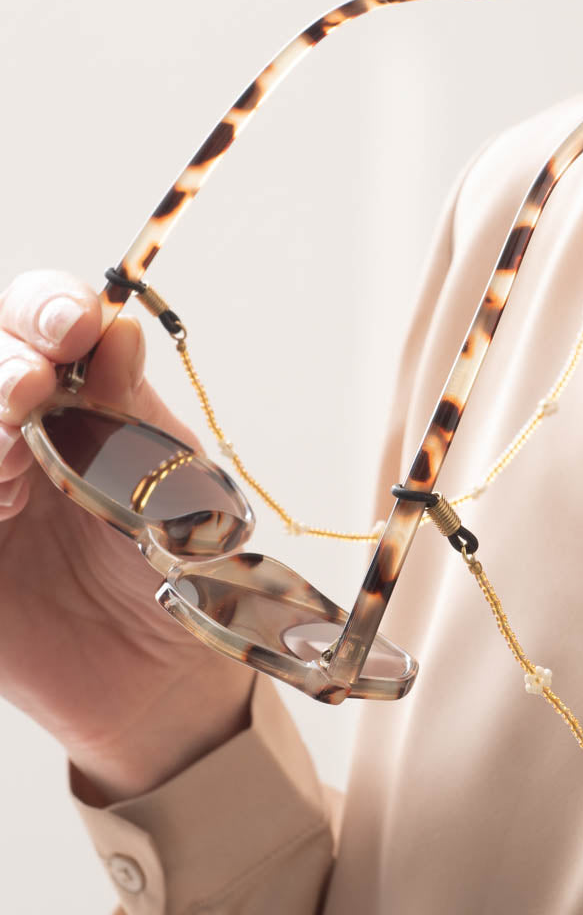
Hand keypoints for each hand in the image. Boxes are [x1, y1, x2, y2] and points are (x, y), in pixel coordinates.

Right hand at [0, 270, 254, 803]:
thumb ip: (129, 410)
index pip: (41, 325)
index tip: (75, 323)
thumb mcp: (167, 476)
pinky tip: (3, 499)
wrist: (164, 665)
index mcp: (77, 398)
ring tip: (16, 430)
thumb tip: (116, 328)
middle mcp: (15, 432)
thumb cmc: (174, 561)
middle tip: (30, 382)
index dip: (47, 309)